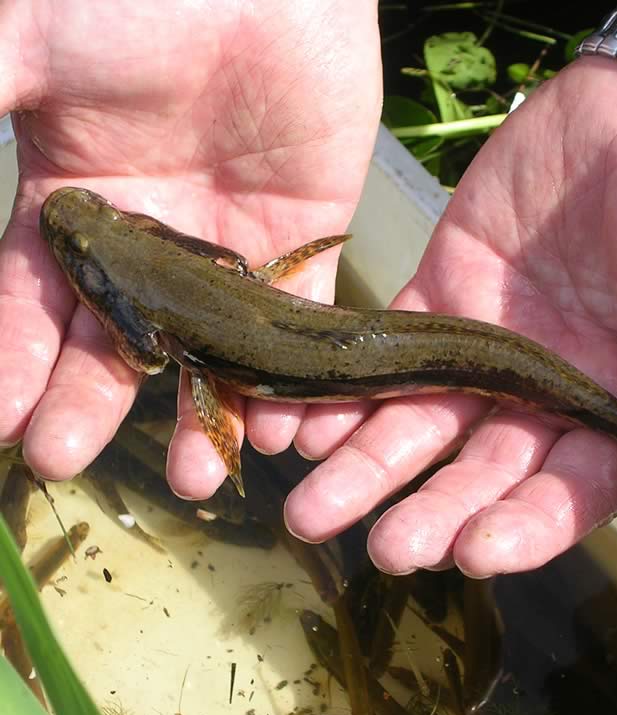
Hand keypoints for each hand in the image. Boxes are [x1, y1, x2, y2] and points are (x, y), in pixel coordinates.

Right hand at [0, 0, 380, 496]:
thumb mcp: (27, 46)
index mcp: (79, 202)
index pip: (34, 300)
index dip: (14, 360)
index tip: (1, 425)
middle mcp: (151, 239)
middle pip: (118, 340)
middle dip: (93, 399)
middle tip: (69, 458)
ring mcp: (228, 245)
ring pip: (209, 347)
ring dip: (201, 412)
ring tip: (199, 478)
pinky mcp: (299, 241)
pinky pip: (293, 321)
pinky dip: (288, 376)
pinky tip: (279, 428)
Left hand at [284, 55, 616, 575]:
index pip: (569, 493)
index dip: (524, 527)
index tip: (475, 553)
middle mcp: (542, 397)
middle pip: (479, 473)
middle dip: (431, 511)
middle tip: (384, 550)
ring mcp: (483, 352)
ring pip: (419, 424)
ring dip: (366, 468)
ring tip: (314, 509)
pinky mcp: (437, 299)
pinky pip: (385, 355)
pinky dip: (346, 392)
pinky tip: (305, 426)